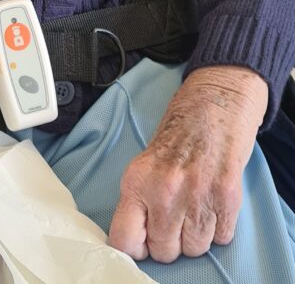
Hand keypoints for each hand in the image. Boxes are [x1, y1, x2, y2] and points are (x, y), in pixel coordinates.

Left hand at [108, 66, 267, 262]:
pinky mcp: (226, 197)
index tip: (143, 241)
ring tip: (196, 204)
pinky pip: (221, 238)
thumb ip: (140, 199)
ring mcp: (197, 195)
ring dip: (196, 235)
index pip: (124, 239)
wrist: (216, 100)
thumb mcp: (146, 161)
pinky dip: (219, 226)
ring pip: (195, 249)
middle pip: (164, 252)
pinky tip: (213, 201)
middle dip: (170, 241)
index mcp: (138, 180)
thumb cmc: (180, 130)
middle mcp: (165, 191)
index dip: (135, 247)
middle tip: (175, 217)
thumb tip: (137, 240)